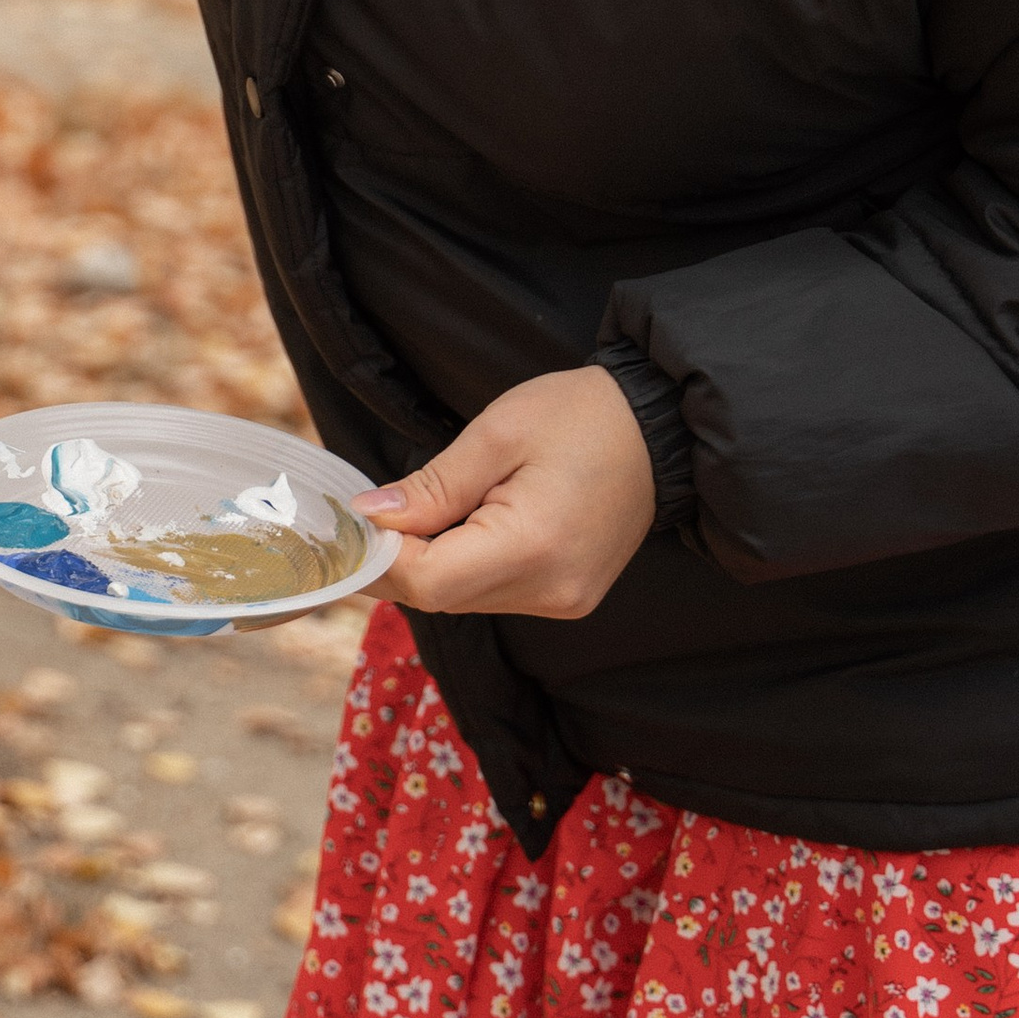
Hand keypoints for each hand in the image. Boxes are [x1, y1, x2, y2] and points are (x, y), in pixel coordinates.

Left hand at [356, 368, 657, 622]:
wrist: (658, 427)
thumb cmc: (581, 416)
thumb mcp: (497, 434)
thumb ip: (430, 486)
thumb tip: (369, 517)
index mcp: (533, 549)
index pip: (428, 582)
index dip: (381, 554)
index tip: (359, 516)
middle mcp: (549, 592)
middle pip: (442, 597)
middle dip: (400, 558)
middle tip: (378, 509)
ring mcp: (562, 602)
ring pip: (463, 599)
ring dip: (431, 562)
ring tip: (426, 509)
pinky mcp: (568, 598)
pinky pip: (493, 593)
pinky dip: (464, 564)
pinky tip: (464, 524)